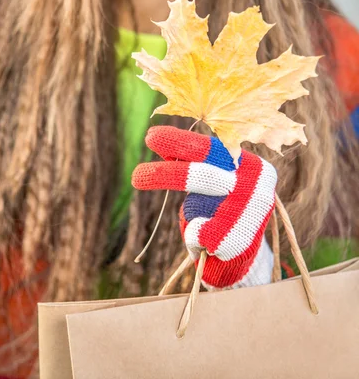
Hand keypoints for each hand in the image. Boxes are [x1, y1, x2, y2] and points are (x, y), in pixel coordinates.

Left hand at [132, 126, 276, 288]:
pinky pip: (195, 233)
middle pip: (200, 176)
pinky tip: (210, 243)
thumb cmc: (224, 209)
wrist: (246, 254)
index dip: (178, 142)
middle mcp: (255, 186)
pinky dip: (193, 237)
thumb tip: (156, 137)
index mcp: (252, 164)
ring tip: (202, 222)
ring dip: (190, 213)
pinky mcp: (238, 241)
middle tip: (136, 176)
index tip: (150, 137)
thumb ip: (192, 161)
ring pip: (195, 207)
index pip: (210, 148)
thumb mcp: (215, 180)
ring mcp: (248, 214)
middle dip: (166, 175)